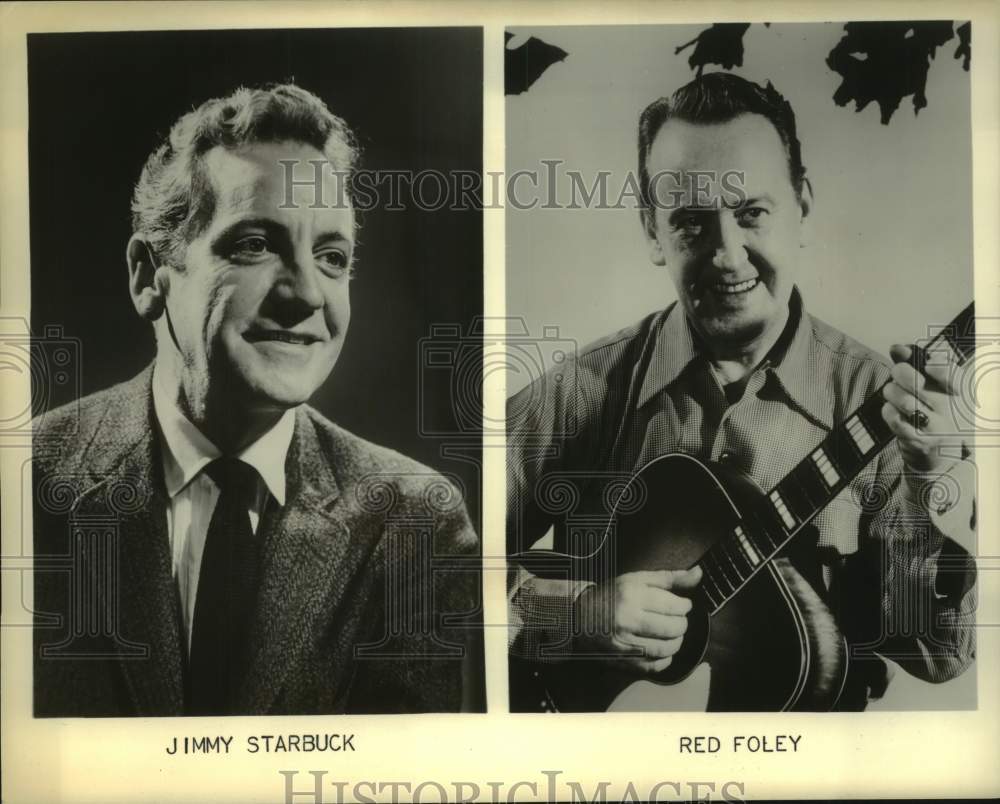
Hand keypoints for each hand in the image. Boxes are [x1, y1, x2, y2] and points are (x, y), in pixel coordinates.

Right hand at [572, 567, 701, 673]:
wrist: (579, 616)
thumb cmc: (612, 595)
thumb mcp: (637, 579)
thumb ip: (670, 578)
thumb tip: (698, 573)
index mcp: (632, 594)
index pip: (675, 605)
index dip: (684, 606)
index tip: (681, 604)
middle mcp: (628, 619)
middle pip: (673, 628)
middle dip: (682, 624)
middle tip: (676, 619)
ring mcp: (624, 642)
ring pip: (667, 648)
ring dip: (676, 642)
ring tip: (671, 634)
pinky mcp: (622, 660)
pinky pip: (654, 666)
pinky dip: (664, 660)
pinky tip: (661, 649)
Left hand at [881, 343, 965, 474]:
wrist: (937, 450)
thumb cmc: (932, 410)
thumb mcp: (932, 386)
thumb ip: (915, 363)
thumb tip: (896, 348)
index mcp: (959, 393)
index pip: (953, 376)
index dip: (938, 367)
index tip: (927, 363)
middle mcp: (951, 410)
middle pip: (918, 385)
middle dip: (900, 373)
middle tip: (897, 373)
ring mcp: (935, 427)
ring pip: (904, 401)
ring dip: (891, 391)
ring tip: (891, 391)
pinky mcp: (918, 440)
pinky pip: (894, 418)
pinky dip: (887, 409)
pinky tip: (892, 409)